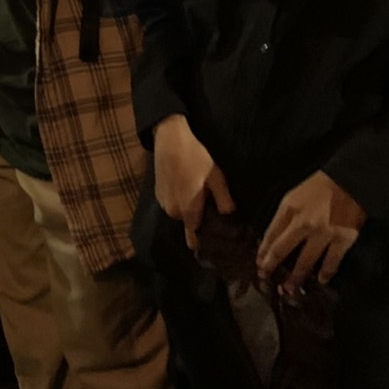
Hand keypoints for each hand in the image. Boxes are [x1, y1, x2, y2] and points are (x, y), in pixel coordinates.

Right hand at [153, 114, 235, 252]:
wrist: (170, 139)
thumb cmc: (195, 157)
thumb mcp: (216, 177)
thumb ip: (224, 200)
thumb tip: (230, 215)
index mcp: (188, 210)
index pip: (193, 237)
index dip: (201, 243)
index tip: (209, 248)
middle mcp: (173, 210)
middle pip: (189, 222)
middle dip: (198, 217)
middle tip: (210, 202)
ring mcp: (163, 202)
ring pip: (180, 212)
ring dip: (188, 207)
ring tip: (198, 190)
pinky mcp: (157, 193)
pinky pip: (172, 203)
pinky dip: (179, 198)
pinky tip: (186, 184)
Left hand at [257, 171, 366, 294]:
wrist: (351, 180)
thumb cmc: (321, 186)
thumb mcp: (295, 195)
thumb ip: (286, 215)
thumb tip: (277, 236)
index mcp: (289, 208)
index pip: (271, 234)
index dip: (263, 251)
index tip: (259, 263)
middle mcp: (303, 223)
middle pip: (282, 250)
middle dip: (272, 267)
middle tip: (266, 279)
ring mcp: (323, 233)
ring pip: (305, 261)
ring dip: (296, 278)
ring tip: (290, 289)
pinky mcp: (343, 240)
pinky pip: (332, 262)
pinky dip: (325, 273)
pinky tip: (320, 281)